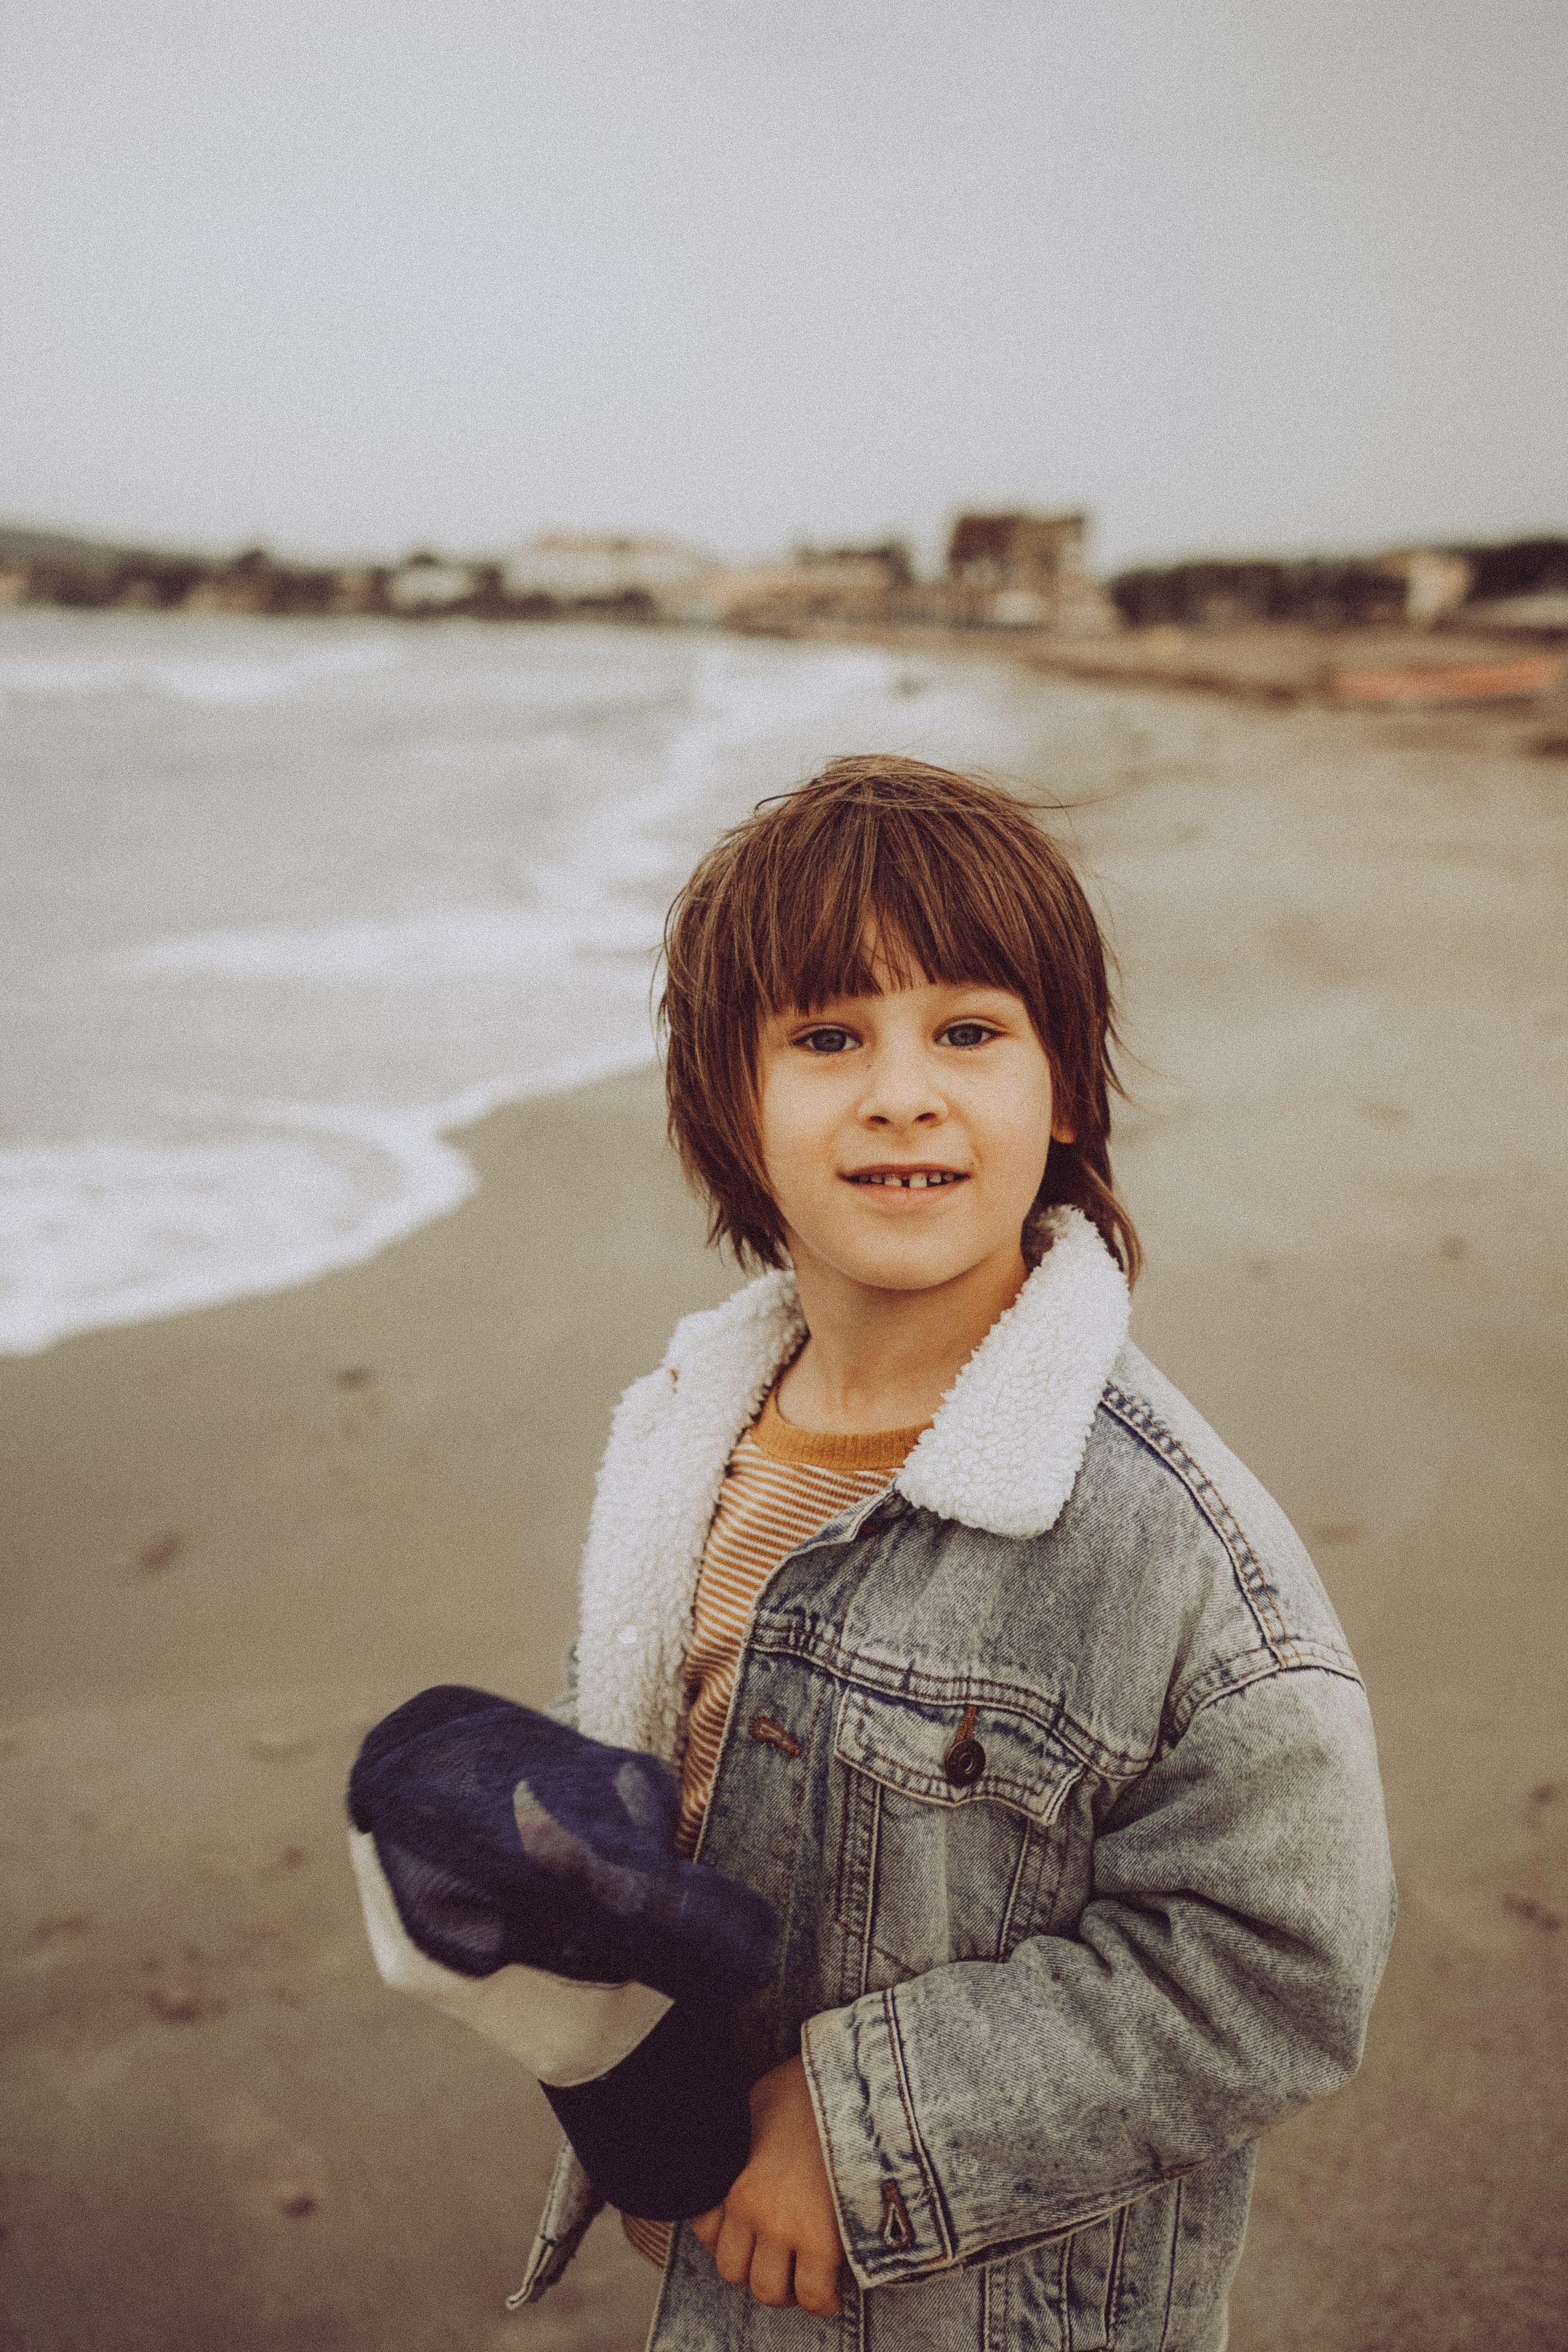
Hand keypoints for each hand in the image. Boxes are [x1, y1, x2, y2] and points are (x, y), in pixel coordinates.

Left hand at [691, 2055, 844, 2315]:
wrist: (852, 2078)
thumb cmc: (807, 2084)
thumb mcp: (755, 2101)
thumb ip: (742, 2137)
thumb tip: (738, 2146)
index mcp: (730, 2174)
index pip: (706, 2231)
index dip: (726, 2237)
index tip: (749, 2233)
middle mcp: (750, 2207)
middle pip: (734, 2270)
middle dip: (754, 2269)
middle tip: (779, 2259)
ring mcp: (785, 2226)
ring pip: (769, 2290)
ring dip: (785, 2289)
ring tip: (804, 2277)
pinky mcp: (823, 2239)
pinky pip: (812, 2295)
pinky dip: (820, 2301)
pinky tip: (831, 2291)